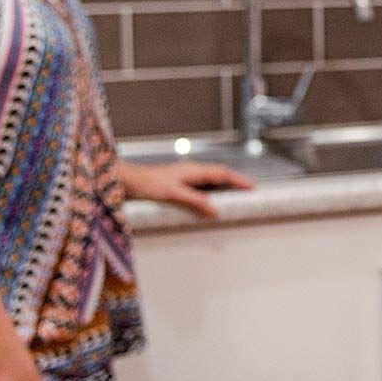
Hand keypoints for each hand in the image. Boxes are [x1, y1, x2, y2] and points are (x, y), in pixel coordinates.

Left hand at [118, 160, 252, 217]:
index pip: (222, 173)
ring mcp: (186, 177)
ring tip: (236, 198)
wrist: (129, 181)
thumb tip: (215, 210)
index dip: (239, 180)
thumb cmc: (147, 183)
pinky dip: (212, 193)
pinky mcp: (179, 183)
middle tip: (249, 192)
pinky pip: (202, 187)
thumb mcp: (173, 194)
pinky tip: (211, 202)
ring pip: (211, 181)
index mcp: (193, 170)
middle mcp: (192, 171)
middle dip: (236, 183)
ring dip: (224, 188)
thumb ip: (195, 201)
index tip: (253, 187)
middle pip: (220, 175)